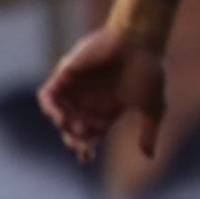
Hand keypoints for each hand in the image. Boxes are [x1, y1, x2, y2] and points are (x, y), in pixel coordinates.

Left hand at [37, 25, 166, 163]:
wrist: (140, 41)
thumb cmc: (148, 71)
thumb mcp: (153, 107)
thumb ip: (149, 132)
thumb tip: (149, 157)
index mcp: (106, 110)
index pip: (89, 135)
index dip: (85, 148)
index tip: (86, 157)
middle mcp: (88, 101)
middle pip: (72, 128)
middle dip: (75, 139)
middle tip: (83, 142)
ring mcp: (75, 88)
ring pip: (58, 114)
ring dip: (63, 126)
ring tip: (74, 127)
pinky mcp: (65, 74)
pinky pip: (47, 95)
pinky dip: (49, 107)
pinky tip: (59, 116)